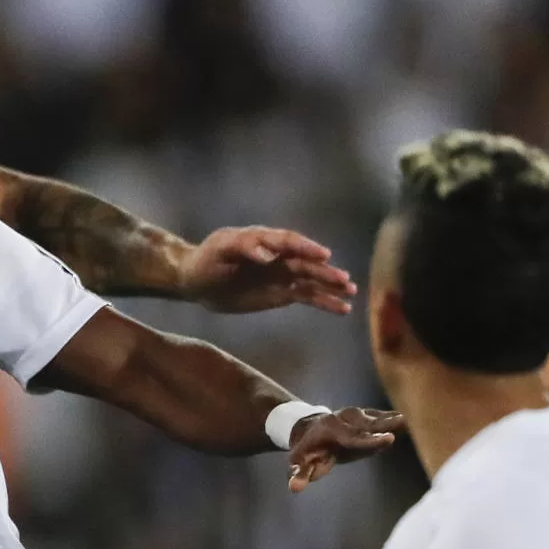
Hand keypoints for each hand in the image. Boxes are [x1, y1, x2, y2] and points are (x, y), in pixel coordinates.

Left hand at [180, 226, 354, 315]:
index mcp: (263, 240)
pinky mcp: (282, 293)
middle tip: (344, 280)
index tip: (324, 254)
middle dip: (325, 271)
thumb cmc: (206, 260)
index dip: (306, 247)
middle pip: (305, 262)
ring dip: (330, 285)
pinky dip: (325, 301)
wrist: (197, 281)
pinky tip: (342, 308)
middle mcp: (278, 256)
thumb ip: (242, 247)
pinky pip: (307, 296)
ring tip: (351, 292)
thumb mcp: (219, 249)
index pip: (288, 242)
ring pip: (311, 279)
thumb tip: (267, 254)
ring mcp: (282, 275)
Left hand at [286, 407, 403, 492]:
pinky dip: (393, 417)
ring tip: (413, 419)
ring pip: (376, 418)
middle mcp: (346, 421)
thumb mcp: (299, 461)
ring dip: (393, 419)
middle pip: (369, 426)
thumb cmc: (306, 449)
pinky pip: (379, 416)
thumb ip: (299, 474)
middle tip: (406, 422)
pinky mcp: (363, 414)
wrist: (306, 427)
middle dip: (386, 426)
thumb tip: (294, 488)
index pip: (356, 439)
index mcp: (334, 433)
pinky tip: (410, 419)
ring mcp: (355, 415)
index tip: (389, 440)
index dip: (372, 441)